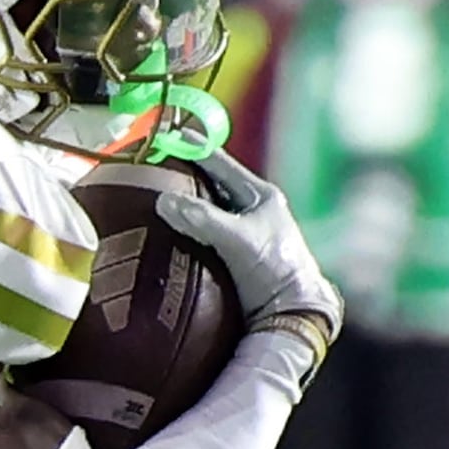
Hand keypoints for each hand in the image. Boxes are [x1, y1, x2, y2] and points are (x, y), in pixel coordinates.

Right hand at [162, 153, 341, 363]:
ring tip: (157, 197)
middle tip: (158, 166)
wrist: (291, 314)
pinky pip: (206, 235)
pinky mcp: (237, 258)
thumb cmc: (274, 270)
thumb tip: (164, 201)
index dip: (197, 149)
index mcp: (261, 197)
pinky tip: (169, 235)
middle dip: (187, 175)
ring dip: (187, 205)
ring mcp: (246, 235)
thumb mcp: (238, 239)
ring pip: (210, 211)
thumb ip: (201, 219)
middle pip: (214, 187)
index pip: (223, 165)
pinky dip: (188, 231)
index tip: (171, 134)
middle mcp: (254, 212)